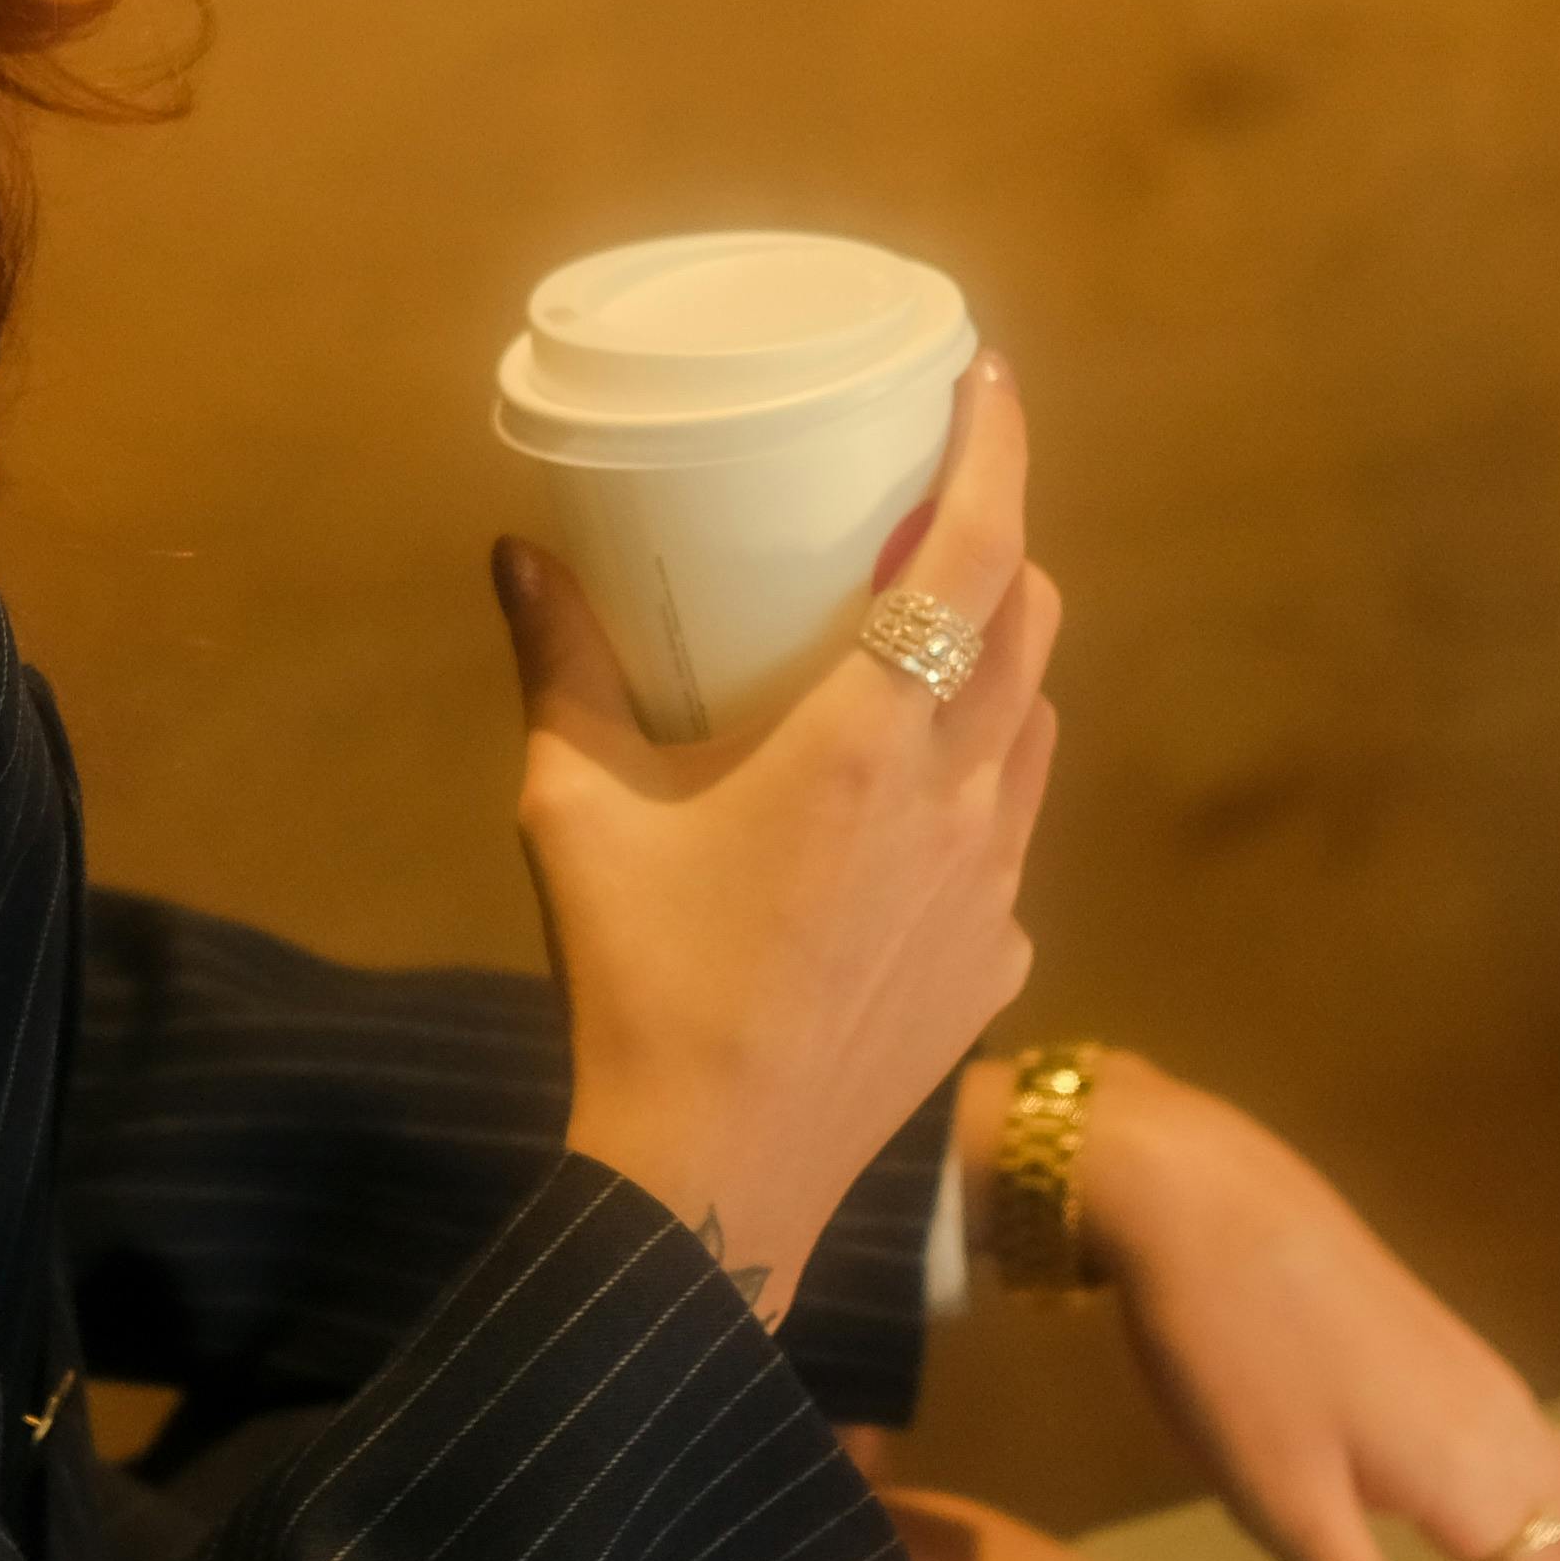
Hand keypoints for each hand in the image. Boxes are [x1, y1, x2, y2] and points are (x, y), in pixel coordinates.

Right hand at [503, 362, 1059, 1326]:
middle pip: (1032, 621)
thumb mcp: (576, 809)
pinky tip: (912, 810)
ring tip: (934, 639)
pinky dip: (983, 785)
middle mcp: (961, 799)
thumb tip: (521, 551)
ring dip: (1003, 660)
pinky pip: (1014, 838)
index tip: (989, 379)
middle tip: (941, 503)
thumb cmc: (638, 984)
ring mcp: (995, 887)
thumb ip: (560, 667)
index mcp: (869, 741)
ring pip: (1038, 726)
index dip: (998, 450)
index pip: (974, 553)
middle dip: (1002, 542)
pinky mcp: (996, 962)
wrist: (713, 1182)